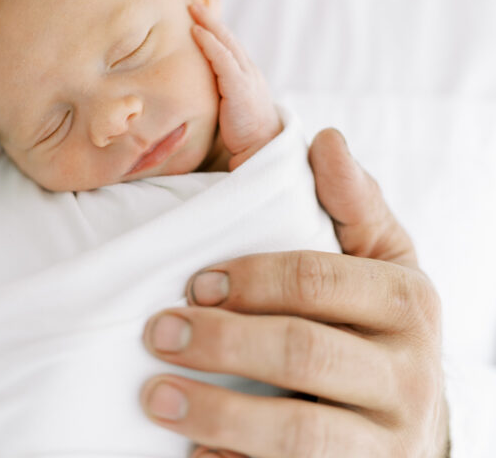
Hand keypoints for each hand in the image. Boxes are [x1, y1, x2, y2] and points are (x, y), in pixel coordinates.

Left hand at [142, 130, 448, 456]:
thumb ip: (352, 200)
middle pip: (303, 353)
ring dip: (217, 414)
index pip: (318, 280)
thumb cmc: (376, 317)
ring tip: (155, 397)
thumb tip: (324, 139)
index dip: (250, 279)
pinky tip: (193, 452)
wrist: (411, 415)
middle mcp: (410, 375)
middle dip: (221, 342)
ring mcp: (388, 443)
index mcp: (407, 301)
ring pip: (297, 434)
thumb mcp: (378, 256)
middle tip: (156, 332)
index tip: (193, 281)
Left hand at [189, 3, 281, 169]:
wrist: (261, 150)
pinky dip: (210, 44)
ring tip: (192, 8)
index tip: (197, 14)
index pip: (228, 45)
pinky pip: (224, 60)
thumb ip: (217, 91)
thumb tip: (192, 86)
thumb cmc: (242, 132)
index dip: (214, 28)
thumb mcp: (229, 105)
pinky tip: (197, 32)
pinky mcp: (241, 89)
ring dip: (209, 23)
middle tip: (191, 1)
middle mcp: (248, 71)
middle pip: (228, 37)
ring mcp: (246, 78)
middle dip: (210, 18)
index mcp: (245, 74)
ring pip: (227, 43)